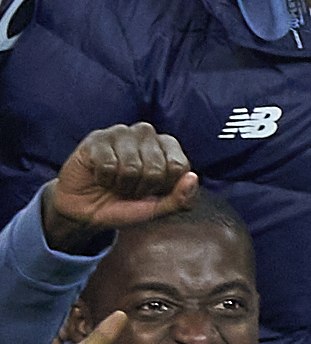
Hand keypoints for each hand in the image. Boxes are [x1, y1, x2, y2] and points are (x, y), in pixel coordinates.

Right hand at [39, 123, 197, 253]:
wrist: (84, 210)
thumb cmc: (124, 205)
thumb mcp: (156, 209)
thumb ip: (180, 199)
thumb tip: (193, 178)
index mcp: (168, 146)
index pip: (179, 167)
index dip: (163, 188)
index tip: (151, 191)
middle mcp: (147, 133)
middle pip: (155, 168)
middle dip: (140, 189)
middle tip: (128, 189)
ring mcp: (121, 133)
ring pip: (130, 167)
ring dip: (121, 185)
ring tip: (114, 182)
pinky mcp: (96, 138)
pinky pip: (107, 165)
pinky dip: (103, 180)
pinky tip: (99, 176)